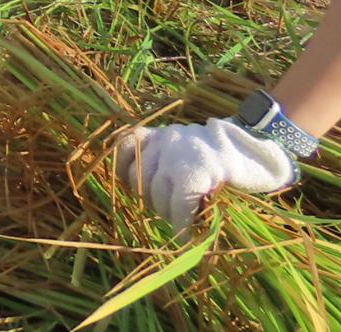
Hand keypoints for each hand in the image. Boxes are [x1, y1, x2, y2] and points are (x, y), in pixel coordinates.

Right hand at [116, 119, 297, 232]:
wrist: (247, 139)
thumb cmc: (249, 172)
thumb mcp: (243, 194)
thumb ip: (213, 211)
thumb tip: (191, 237)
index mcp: (200, 164)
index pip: (178, 201)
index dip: (180, 224)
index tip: (185, 240)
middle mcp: (176, 148)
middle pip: (155, 189)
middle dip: (165, 211)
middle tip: (177, 222)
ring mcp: (163, 138)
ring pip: (138, 173)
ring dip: (146, 194)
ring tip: (162, 204)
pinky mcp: (156, 133)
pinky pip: (127, 145)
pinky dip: (122, 163)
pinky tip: (129, 180)